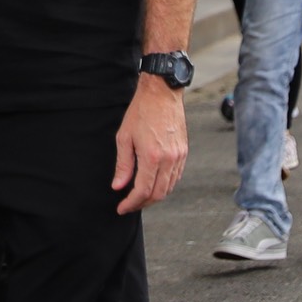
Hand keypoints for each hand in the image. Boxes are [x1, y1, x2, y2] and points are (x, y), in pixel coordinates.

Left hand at [113, 74, 189, 213]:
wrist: (162, 93)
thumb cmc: (141, 112)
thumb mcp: (124, 137)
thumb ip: (123, 165)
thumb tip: (118, 186)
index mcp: (152, 157)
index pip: (143, 191)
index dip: (131, 203)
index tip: (121, 208)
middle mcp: (169, 159)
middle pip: (158, 194)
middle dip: (143, 203)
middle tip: (129, 204)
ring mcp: (179, 156)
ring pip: (169, 187)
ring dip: (154, 196)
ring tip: (139, 196)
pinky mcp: (184, 152)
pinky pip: (176, 176)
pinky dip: (165, 185)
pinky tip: (153, 183)